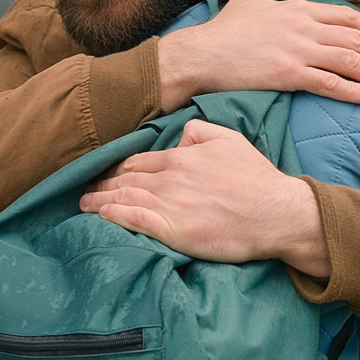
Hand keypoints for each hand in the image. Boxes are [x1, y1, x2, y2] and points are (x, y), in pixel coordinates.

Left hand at [78, 120, 330, 277]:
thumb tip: (180, 134)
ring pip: (124, 197)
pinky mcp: (172, 229)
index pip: (140, 161)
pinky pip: (133, 219)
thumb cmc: (256, 179)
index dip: (120, 167)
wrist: (275, 212)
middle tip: (86, 190)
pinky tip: (102, 216)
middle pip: (126, 179)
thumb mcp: (231, 140)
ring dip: (100, 200)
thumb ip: (201, 131)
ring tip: (85, 204)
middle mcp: (170, 178)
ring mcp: (169, 204)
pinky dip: (114, 215)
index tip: (107, 173)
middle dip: (103, 183)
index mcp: (182, 157)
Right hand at [157, 0, 359, 111]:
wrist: (200, 54)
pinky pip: (329, 82)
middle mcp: (303, 27)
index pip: (346, 17)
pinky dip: (354, 90)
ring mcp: (298, 50)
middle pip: (356, 40)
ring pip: (350, 61)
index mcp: (297, 9)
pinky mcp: (288, 74)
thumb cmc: (223, 29)